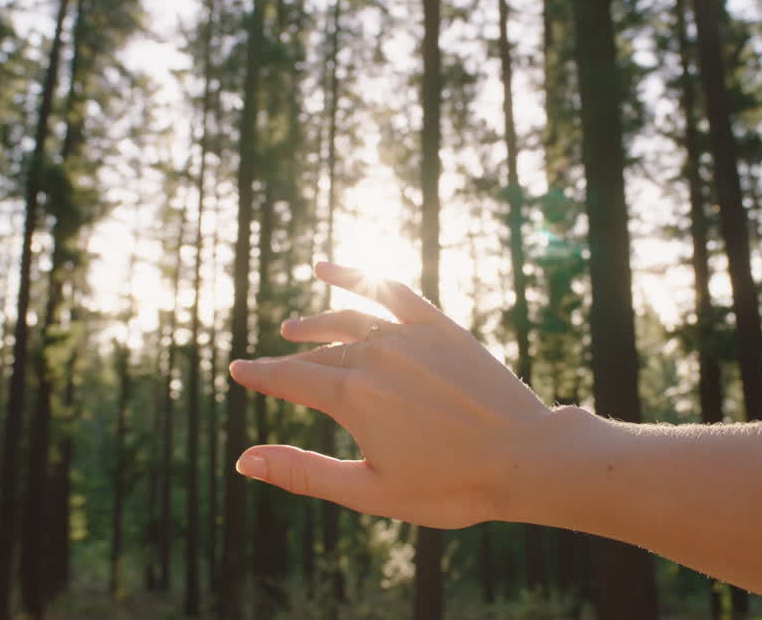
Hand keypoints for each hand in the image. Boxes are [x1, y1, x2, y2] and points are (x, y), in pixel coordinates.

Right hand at [229, 261, 552, 528]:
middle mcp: (375, 356)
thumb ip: (303, 473)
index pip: (288, 380)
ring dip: (315, 323)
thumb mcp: (369, 491)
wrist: (525, 458)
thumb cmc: (451, 486)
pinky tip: (329, 269)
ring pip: (347, 320)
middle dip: (287, 361)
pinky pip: (390, 290)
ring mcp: (410, 336)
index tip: (236, 371)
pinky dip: (356, 275)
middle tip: (268, 365)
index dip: (259, 375)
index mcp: (353, 397)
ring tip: (293, 328)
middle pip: (318, 356)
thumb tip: (244, 461)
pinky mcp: (440, 326)